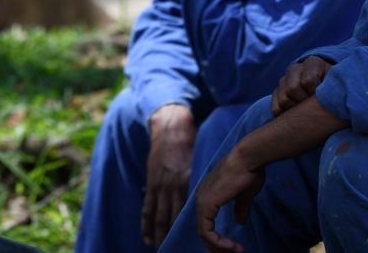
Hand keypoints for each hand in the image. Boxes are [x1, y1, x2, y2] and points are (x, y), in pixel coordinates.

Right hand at [142, 104, 196, 247]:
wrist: (171, 128)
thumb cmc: (191, 145)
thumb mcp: (202, 162)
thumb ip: (210, 181)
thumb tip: (220, 198)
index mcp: (192, 182)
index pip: (195, 210)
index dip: (200, 228)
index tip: (205, 243)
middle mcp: (176, 187)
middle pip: (176, 218)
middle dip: (178, 237)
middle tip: (178, 252)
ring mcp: (161, 186)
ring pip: (161, 217)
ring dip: (161, 236)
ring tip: (162, 251)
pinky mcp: (151, 183)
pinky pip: (148, 208)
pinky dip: (147, 225)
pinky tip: (149, 239)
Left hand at [195, 97, 348, 251]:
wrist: (249, 157)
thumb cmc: (250, 170)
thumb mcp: (245, 193)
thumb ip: (240, 207)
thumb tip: (240, 221)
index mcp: (209, 192)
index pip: (207, 221)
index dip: (216, 237)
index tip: (230, 248)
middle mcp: (201, 196)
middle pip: (204, 229)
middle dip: (216, 246)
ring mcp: (202, 201)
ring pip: (204, 233)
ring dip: (219, 247)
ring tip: (236, 251)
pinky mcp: (206, 205)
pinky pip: (207, 232)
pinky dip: (217, 242)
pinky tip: (230, 247)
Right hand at [271, 56, 333, 116]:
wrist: (328, 93)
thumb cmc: (334, 89)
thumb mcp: (336, 84)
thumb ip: (333, 86)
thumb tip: (324, 96)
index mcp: (312, 63)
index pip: (308, 80)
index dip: (315, 92)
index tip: (323, 95)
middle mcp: (295, 68)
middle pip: (292, 89)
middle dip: (304, 101)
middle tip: (314, 104)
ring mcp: (284, 80)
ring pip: (283, 100)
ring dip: (296, 109)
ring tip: (307, 108)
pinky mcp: (277, 93)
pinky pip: (276, 108)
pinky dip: (286, 115)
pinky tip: (297, 112)